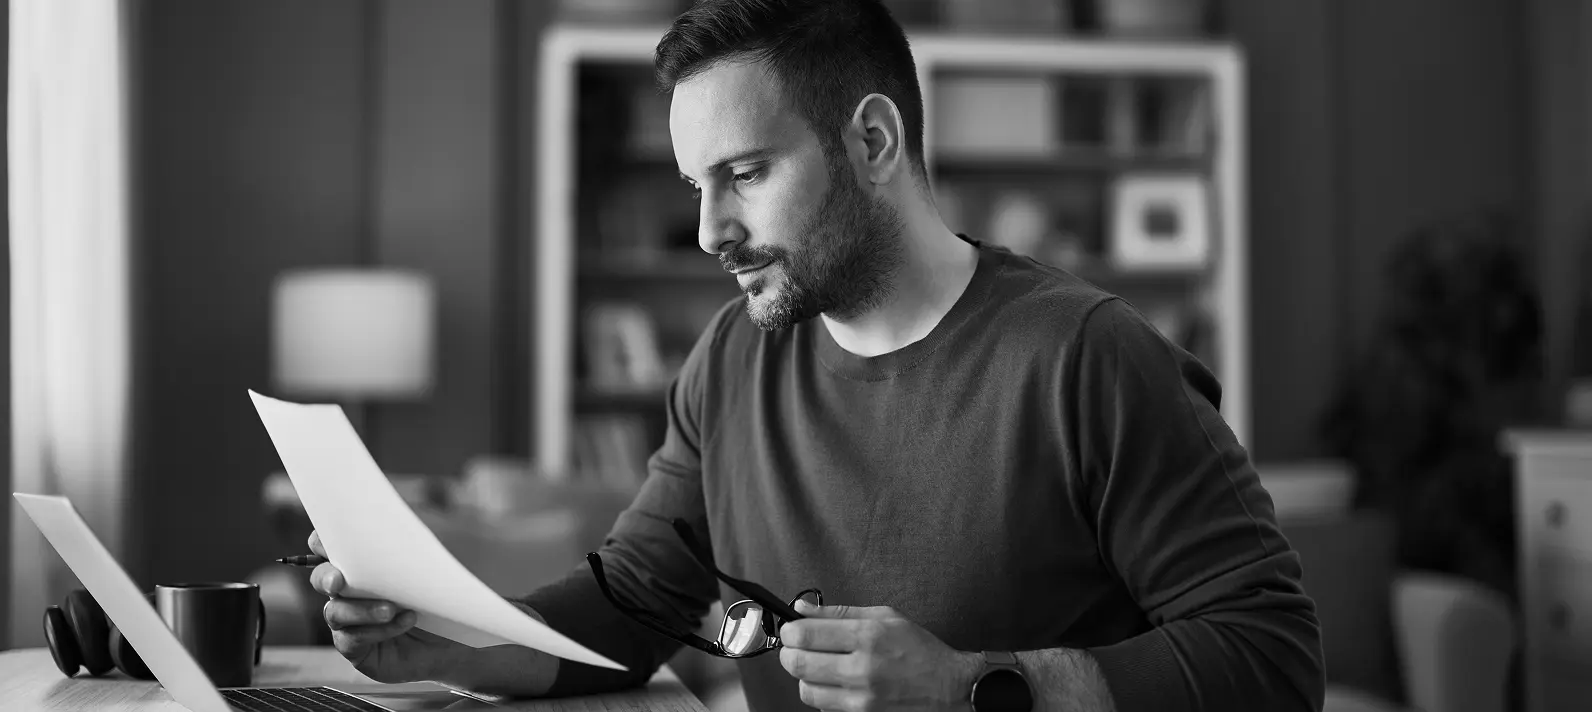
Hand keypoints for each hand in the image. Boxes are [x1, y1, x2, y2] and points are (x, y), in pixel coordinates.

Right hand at [307, 530, 467, 682]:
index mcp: (364, 563)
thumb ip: (413, 540)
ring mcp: (352, 622)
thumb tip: (395, 520)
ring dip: (359, 609)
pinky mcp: (359, 650)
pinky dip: (378, 630)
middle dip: (326, 576)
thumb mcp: (438, 558)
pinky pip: (353, 639)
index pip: (330, 546)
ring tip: (390, 609)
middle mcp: (351, 591)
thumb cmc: (448, 591)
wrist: (464, 634)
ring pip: (335, 612)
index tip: (325, 540)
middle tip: (338, 580)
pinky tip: (406, 621)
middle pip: (321, 578)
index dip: (322, 540)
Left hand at [778, 601, 981, 711]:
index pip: (806, 634)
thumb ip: (840, 612)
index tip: (791, 631)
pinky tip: (836, 685)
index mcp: (868, 636)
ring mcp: (862, 698)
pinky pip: (824, 708)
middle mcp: (863, 668)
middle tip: (795, 649)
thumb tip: (803, 608)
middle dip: (789, 654)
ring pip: (807, 690)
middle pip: (798, 663)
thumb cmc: (922, 651)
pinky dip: (823, 696)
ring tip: (819, 668)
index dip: (789, 632)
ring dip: (806, 677)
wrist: (951, 689)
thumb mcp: (886, 617)